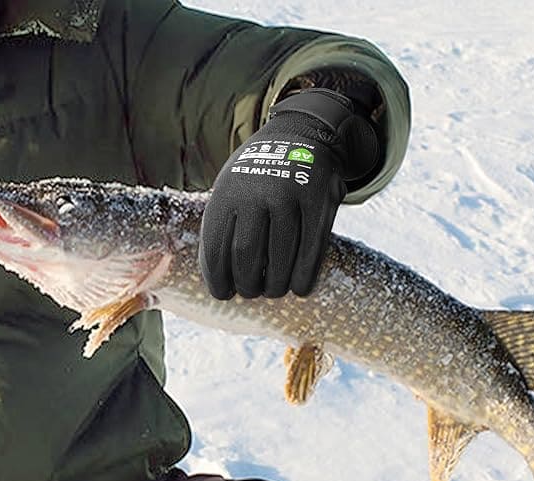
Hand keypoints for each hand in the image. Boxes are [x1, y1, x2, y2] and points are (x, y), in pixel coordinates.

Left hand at [200, 88, 379, 298]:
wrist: (302, 135)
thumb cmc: (256, 177)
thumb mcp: (229, 187)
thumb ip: (220, 226)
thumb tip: (215, 278)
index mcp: (226, 194)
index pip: (216, 248)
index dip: (218, 279)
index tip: (223, 293)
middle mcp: (255, 194)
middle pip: (246, 256)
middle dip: (248, 284)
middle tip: (251, 292)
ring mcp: (289, 197)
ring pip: (280, 257)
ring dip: (275, 285)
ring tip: (273, 291)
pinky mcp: (319, 203)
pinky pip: (311, 250)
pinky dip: (303, 276)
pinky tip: (298, 287)